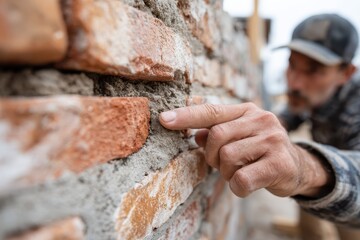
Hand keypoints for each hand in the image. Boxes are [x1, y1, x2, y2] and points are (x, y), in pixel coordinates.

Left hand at [159, 103, 333, 197]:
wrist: (298, 166)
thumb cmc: (260, 150)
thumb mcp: (240, 137)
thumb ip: (218, 133)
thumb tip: (196, 136)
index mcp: (247, 111)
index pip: (211, 111)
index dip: (186, 116)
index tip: (164, 120)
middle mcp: (261, 119)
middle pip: (217, 136)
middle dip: (212, 156)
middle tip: (222, 164)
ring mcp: (272, 140)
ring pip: (228, 157)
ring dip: (226, 172)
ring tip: (239, 172)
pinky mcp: (280, 163)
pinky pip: (242, 178)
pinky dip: (237, 187)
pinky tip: (247, 184)